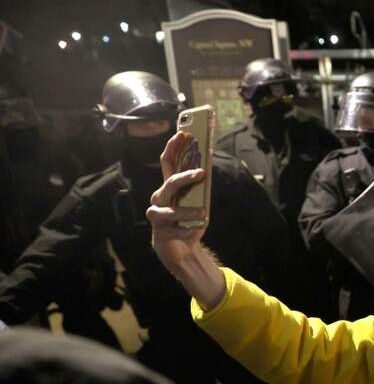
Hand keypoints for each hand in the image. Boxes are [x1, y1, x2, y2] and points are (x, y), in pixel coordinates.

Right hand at [146, 131, 207, 272]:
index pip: (167, 163)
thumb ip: (198, 188)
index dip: (173, 147)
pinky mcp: (160, 234)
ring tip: (203, 213)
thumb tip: (206, 170)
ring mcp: (157, 216)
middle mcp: (160, 199)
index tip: (183, 134)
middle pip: (169, 183)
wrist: (180, 249)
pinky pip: (174, 231)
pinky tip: (194, 232)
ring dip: (187, 211)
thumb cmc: (188, 221)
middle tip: (202, 172)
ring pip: (170, 210)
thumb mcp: (196, 202)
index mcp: (169, 188)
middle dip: (185, 176)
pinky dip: (186, 232)